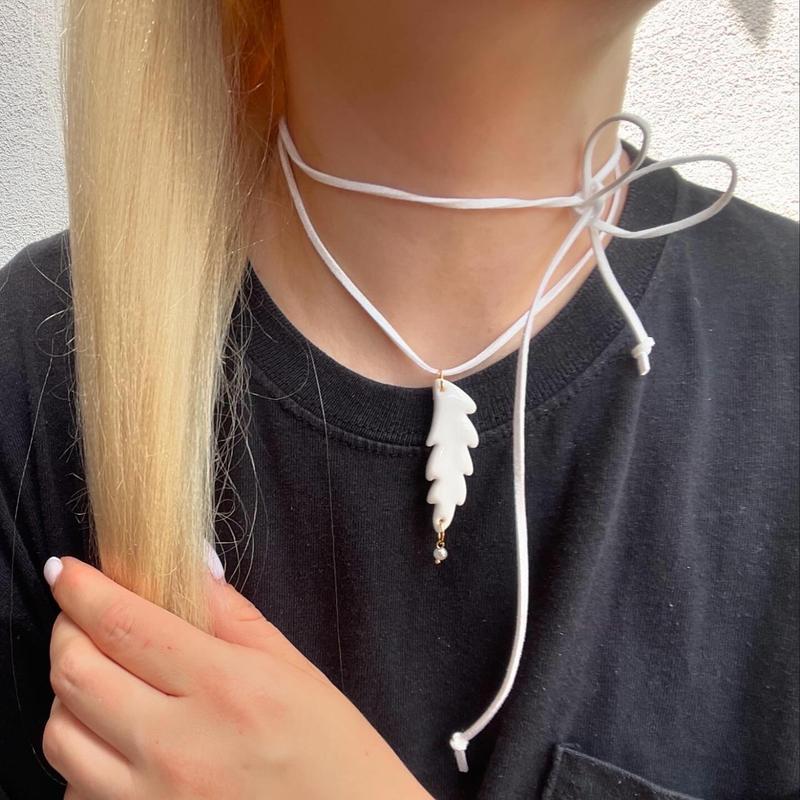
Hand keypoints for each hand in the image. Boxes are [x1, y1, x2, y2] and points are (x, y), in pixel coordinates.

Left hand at [42, 553, 432, 799]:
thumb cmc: (331, 752)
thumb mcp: (293, 669)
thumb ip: (231, 614)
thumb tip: (190, 563)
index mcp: (225, 686)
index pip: (125, 624)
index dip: (84, 590)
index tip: (67, 571)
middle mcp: (178, 743)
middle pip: (76, 673)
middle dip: (65, 630)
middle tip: (79, 615)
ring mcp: (151, 797)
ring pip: (60, 734)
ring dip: (66, 692)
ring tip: (97, 674)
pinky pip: (75, 788)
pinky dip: (81, 754)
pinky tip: (113, 737)